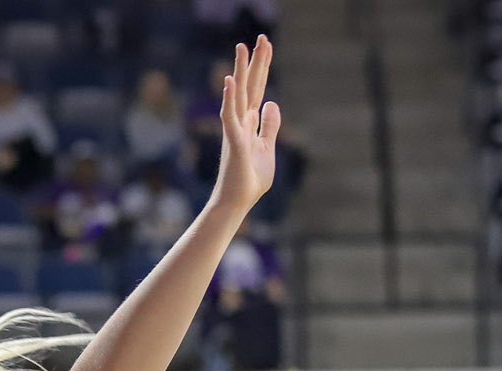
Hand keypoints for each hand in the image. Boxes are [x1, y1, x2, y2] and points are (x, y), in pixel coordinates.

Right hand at [210, 37, 280, 215]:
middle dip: (255, 62)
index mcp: (250, 123)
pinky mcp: (233, 142)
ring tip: (241, 48)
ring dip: (239, 71)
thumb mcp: (267, 147)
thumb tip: (272, 103)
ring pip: (238, 95)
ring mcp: (235, 130)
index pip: (258, 89)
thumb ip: (269, 126)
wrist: (238, 202)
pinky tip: (230, 82)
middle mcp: (240, 122)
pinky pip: (230, 116)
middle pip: (249, 86)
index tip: (265, 46)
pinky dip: (229, 98)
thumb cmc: (250, 179)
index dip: (262, 68)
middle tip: (259, 38)